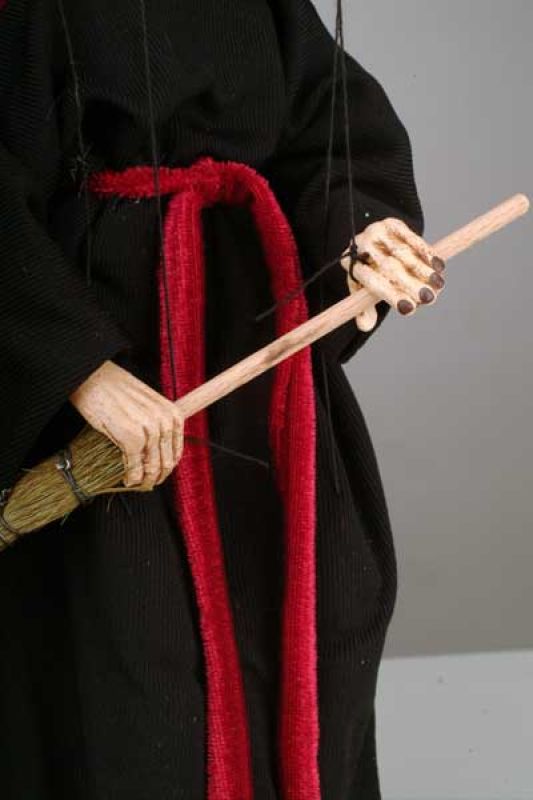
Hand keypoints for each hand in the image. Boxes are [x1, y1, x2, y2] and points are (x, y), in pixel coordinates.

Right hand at [69, 360, 183, 489]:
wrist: (92, 376)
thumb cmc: (115, 389)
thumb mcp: (146, 403)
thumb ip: (156, 422)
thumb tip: (154, 450)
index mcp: (172, 413)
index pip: (176, 451)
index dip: (166, 468)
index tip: (157, 475)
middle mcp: (164, 421)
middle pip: (166, 462)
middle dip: (156, 477)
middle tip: (145, 485)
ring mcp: (149, 430)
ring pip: (152, 467)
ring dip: (144, 481)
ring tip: (135, 484)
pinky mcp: (131, 438)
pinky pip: (135, 467)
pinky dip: (131, 477)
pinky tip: (126, 479)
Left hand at [340, 218, 445, 331]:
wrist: (369, 240)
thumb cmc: (369, 271)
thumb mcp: (362, 289)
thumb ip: (364, 309)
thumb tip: (365, 326)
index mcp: (352, 265)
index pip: (372, 281)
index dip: (391, 296)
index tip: (409, 309)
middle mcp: (363, 246)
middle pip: (389, 267)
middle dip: (411, 284)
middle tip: (429, 299)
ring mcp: (377, 232)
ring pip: (404, 253)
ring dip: (424, 270)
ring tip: (439, 285)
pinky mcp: (392, 224)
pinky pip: (412, 239)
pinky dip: (427, 253)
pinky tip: (439, 266)